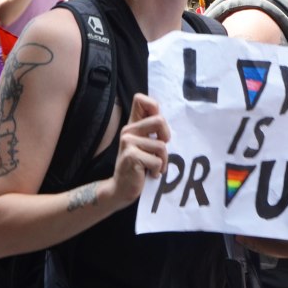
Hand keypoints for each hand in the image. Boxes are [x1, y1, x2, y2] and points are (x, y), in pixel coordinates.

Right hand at [110, 93, 171, 208]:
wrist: (121, 188)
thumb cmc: (139, 165)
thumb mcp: (146, 144)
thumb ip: (153, 130)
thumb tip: (164, 119)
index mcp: (133, 124)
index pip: (140, 99)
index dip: (153, 106)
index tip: (157, 125)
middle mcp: (128, 130)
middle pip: (159, 120)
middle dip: (166, 137)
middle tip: (160, 151)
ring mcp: (128, 142)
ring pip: (161, 145)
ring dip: (163, 160)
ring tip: (154, 166)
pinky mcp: (131, 156)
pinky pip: (157, 161)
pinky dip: (158, 170)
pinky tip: (150, 174)